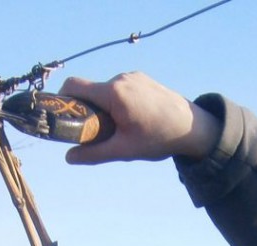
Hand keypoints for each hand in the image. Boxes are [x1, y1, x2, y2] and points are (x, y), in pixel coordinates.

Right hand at [58, 72, 219, 164]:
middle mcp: (121, 79)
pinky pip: (120, 88)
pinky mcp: (142, 79)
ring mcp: (133, 76)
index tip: (63, 117)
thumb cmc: (160, 138)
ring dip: (105, 108)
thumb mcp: (124, 150)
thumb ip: (94, 153)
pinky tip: (133, 120)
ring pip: (106, 91)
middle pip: (90, 91)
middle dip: (87, 110)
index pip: (74, 86)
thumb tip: (69, 158)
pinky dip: (118, 103)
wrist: (194, 128)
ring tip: (121, 129)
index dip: (62, 100)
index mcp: (114, 93)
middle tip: (96, 132)